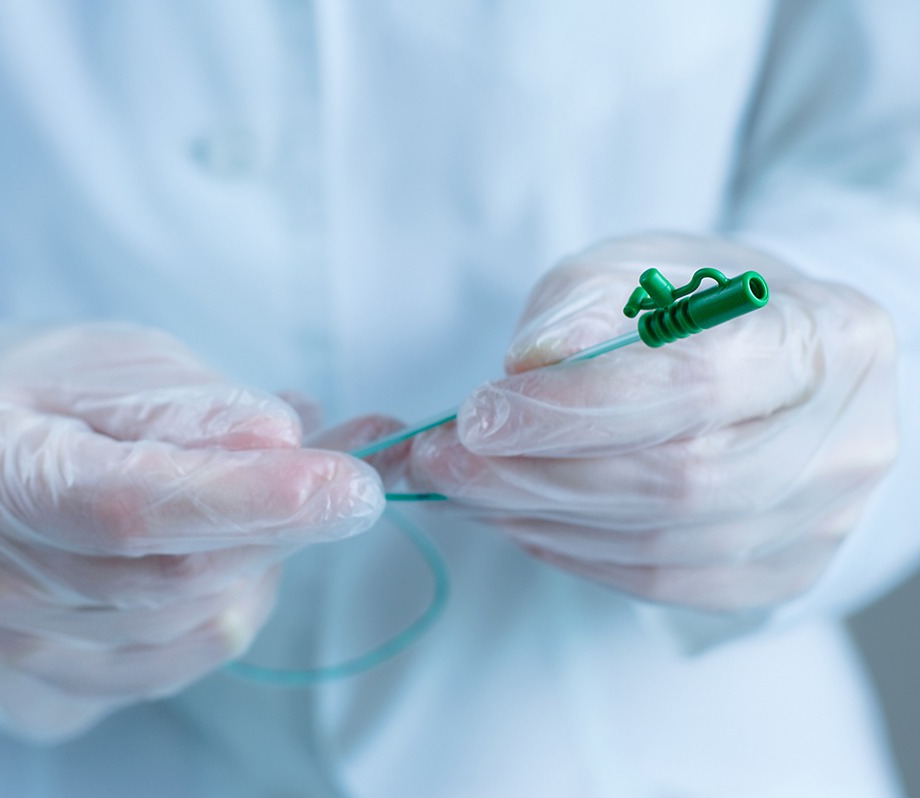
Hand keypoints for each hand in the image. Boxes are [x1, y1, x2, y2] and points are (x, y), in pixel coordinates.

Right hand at [0, 325, 388, 737]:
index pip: (127, 507)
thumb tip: (281, 442)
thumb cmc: (57, 394)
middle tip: (341, 474)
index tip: (347, 485)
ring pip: (194, 624)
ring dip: (262, 558)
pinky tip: (229, 546)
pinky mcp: (54, 684)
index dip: (247, 500)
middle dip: (279, 526)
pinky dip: (235, 600)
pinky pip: (186, 660)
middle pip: (171, 579)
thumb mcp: (121, 362)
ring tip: (264, 491)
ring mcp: (14, 645)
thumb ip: (193, 405)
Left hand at [408, 235, 898, 612]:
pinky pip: (659, 582)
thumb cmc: (702, 305)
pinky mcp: (780, 573)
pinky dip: (571, 552)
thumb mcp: (638, 269)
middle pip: (677, 481)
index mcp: (829, 339)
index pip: (696, 385)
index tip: (476, 414)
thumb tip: (529, 364)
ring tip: (461, 486)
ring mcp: (821, 522)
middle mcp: (845, 441)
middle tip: (438, 462)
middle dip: (535, 475)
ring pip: (660, 545)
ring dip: (537, 519)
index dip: (574, 408)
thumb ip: (582, 306)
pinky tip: (518, 516)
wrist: (774, 361)